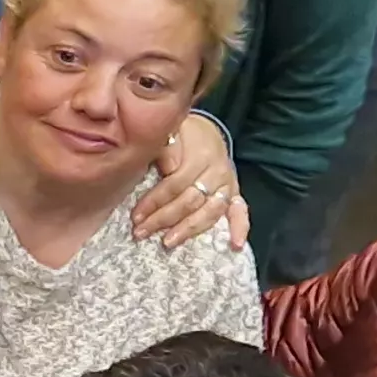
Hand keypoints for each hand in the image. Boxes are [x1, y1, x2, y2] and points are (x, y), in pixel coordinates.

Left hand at [130, 115, 250, 251]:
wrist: (206, 131)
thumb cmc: (182, 136)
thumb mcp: (170, 133)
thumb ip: (166, 149)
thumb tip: (167, 169)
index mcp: (200, 157)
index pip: (175, 184)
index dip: (154, 202)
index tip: (136, 216)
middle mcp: (216, 173)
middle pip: (190, 201)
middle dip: (163, 219)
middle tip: (141, 232)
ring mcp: (227, 185)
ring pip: (210, 211)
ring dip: (189, 229)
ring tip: (168, 242)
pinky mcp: (234, 193)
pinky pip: (240, 211)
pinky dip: (240, 228)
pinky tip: (236, 245)